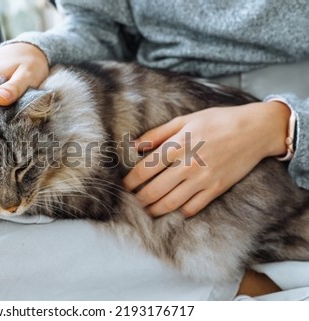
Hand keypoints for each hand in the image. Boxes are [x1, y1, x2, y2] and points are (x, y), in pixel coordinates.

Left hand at [123, 101, 289, 217]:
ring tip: (146, 210)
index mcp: (177, 145)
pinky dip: (179, 212)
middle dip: (138, 199)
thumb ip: (157, 134)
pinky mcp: (215, 189)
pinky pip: (192, 208)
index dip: (130, 181)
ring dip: (154, 210)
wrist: (254, 130)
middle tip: (132, 201)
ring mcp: (202, 179)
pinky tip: (173, 209)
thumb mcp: (184, 120)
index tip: (124, 186)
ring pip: (170, 203)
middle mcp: (187, 164)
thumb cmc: (216, 121)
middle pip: (153, 191)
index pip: (144, 170)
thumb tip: (134, 146)